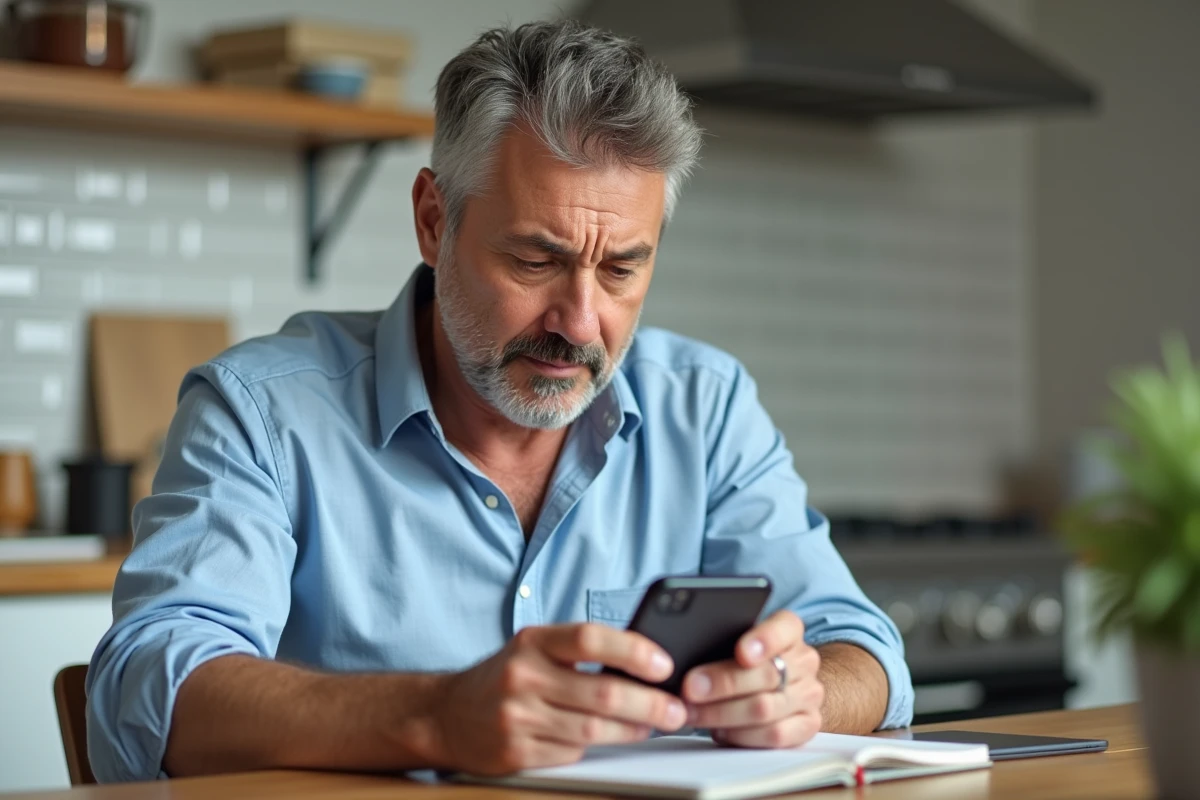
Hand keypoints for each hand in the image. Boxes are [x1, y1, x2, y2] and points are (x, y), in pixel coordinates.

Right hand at [430, 623, 688, 774]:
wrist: (446, 714)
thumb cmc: (505, 677)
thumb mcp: (534, 649)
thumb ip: (578, 651)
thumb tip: (644, 663)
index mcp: (532, 642)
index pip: (589, 638)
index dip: (632, 649)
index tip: (663, 664)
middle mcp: (522, 676)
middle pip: (601, 693)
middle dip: (648, 704)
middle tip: (676, 709)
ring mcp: (517, 717)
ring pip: (592, 730)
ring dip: (632, 730)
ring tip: (653, 725)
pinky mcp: (516, 752)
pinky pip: (571, 752)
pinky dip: (596, 747)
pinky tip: (610, 740)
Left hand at [682, 610, 823, 747]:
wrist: (784, 685)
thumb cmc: (749, 660)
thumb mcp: (735, 640)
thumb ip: (719, 642)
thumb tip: (684, 654)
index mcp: (789, 630)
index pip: (785, 628)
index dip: (764, 640)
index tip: (741, 653)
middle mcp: (804, 661)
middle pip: (767, 675)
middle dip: (723, 684)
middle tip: (691, 689)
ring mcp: (809, 694)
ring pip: (765, 708)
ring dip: (722, 714)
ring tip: (693, 713)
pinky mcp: (808, 725)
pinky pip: (775, 735)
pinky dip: (742, 735)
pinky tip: (720, 730)